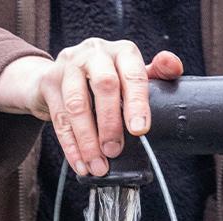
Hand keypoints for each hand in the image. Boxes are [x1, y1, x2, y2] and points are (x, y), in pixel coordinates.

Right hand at [0, 40, 183, 175]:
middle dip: (110, 123)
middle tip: (114, 151)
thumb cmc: (105, 78)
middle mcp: (94, 53)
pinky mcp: (48, 83)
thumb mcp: (131, 74)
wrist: (59, 74)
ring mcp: (68, 66)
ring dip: (88, 140)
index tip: (140, 129)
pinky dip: (71, 146)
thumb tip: (173, 66)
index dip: (137, 103)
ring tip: (98, 165)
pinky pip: (59, 119)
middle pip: (103, 85)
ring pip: (77, 104)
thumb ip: (155, 74)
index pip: (133, 74)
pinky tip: (81, 164)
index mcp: (121, 52)